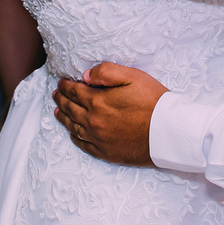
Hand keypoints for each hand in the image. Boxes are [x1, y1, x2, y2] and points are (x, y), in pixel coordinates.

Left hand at [52, 62, 168, 165]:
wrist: (168, 132)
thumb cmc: (153, 102)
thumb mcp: (133, 76)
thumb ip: (106, 72)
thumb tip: (85, 76)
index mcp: (98, 101)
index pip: (74, 92)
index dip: (66, 86)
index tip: (61, 82)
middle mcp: (93, 121)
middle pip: (70, 109)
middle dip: (61, 99)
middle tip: (56, 94)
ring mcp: (98, 139)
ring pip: (73, 127)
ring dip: (63, 117)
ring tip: (57, 111)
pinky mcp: (106, 152)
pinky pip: (83, 145)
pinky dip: (74, 137)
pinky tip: (72, 133)